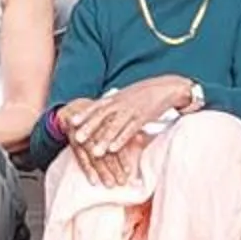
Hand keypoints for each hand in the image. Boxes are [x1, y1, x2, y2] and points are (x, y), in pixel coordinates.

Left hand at [66, 75, 194, 180]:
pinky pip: (130, 130)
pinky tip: (114, 149)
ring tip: (94, 152)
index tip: (72, 121)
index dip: (85, 113)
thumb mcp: (126, 95)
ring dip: (104, 140)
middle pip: (102, 116)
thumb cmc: (145, 93)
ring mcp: (132, 110)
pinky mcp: (143, 117)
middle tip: (77, 138)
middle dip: (89, 128)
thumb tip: (97, 109)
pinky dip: (121, 140)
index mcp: (116, 97)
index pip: (97, 106)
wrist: (168, 87)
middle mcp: (122, 103)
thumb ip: (112, 102)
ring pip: (115, 126)